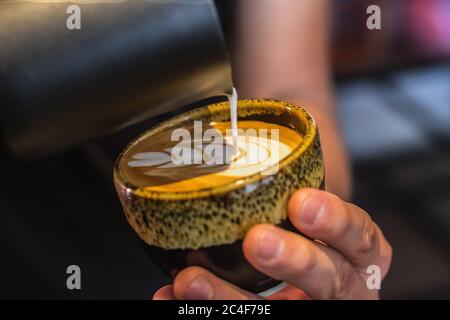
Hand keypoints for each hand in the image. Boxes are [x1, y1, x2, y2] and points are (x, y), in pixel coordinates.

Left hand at [153, 188, 391, 299]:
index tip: (301, 202)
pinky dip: (206, 309)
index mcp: (357, 249)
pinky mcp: (272, 310)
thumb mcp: (312, 187)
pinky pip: (244, 314)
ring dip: (232, 299)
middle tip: (258, 240)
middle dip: (296, 262)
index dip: (337, 223)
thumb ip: (292, 175)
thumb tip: (229, 136)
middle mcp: (340, 281)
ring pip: (280, 310)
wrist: (301, 218)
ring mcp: (303, 301)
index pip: (362, 238)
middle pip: (332, 281)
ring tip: (193, 282)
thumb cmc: (303, 199)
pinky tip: (172, 296)